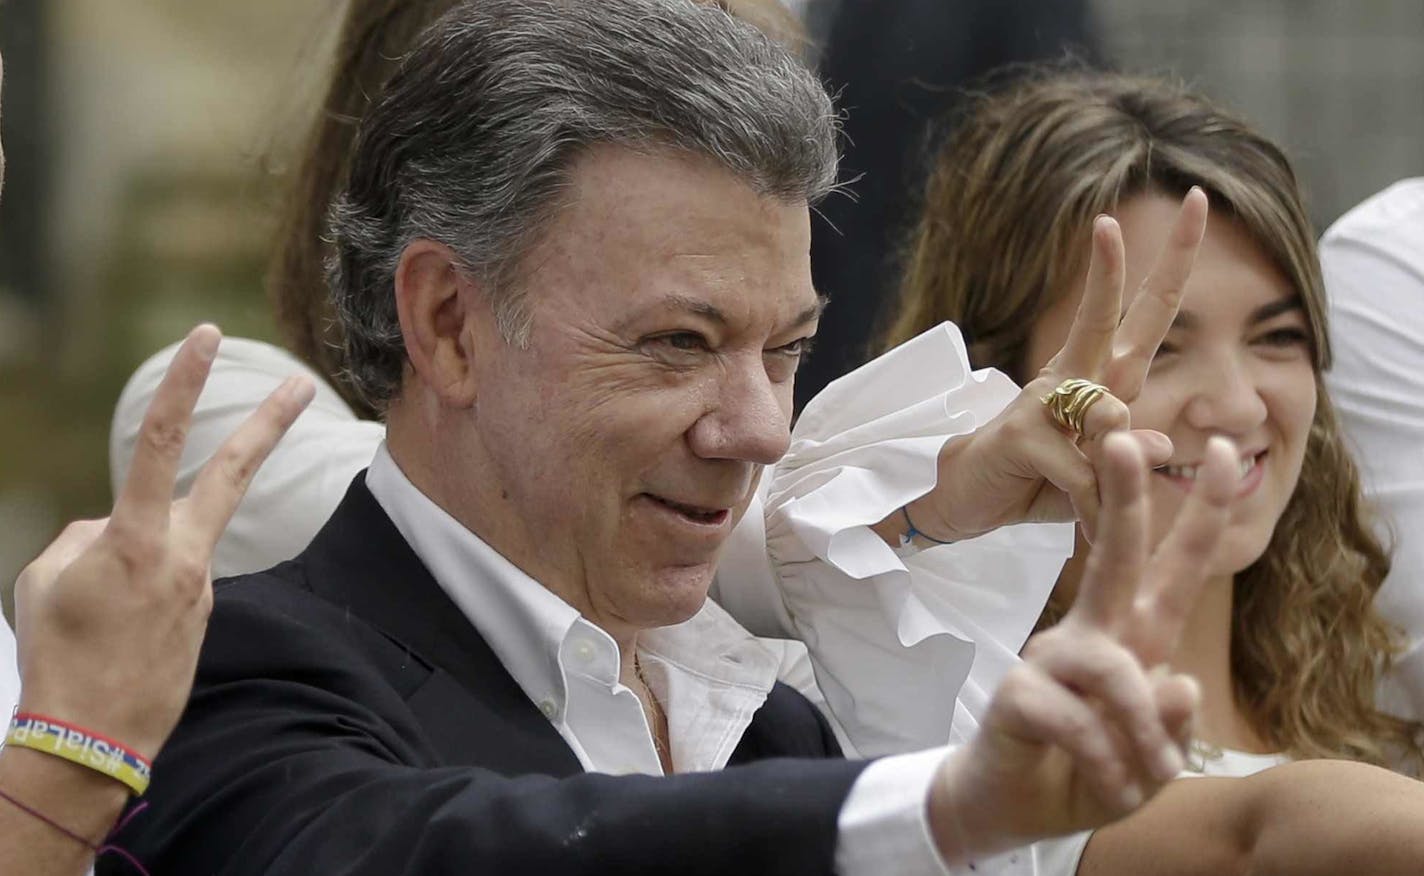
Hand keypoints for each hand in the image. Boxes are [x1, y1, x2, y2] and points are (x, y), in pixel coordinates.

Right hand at [12, 325, 313, 759]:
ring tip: (97, 625)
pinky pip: (163, 581)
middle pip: (233, 473)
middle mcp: (183, 555)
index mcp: (136, 538)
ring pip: (167, 541)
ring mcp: (201, 586)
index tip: (206, 336)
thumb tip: (116, 528)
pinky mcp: (202, 613)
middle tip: (304, 384)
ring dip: (128, 565)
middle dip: (268, 424)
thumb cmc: (58, 655)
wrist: (94, 739)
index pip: (160, 442)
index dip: (182, 383)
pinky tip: (115, 637)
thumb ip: (86, 536)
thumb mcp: (46, 580)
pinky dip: (134, 593)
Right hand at [904, 188, 1208, 542]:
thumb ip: (1129, 459)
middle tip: (1177, 202)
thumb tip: (1162, 445)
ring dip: (1116, 467)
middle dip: (1140, 262)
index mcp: (1099, 378)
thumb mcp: (1098, 474)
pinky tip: (1083, 517)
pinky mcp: (1023, 433)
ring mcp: (1043, 400)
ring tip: (1098, 504)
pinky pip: (1082, 467)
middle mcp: (1074, 376)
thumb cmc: (1036, 481)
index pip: (1143, 315)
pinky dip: (1091, 500)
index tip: (1195, 202)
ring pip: (1110, 409)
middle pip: (1116, 314)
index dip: (1170, 263)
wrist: (963, 500)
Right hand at [926, 431, 1237, 861]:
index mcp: (1132, 637)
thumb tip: (1178, 683)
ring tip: (1147, 777)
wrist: (1011, 808)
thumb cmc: (1086, 773)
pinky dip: (1104, 762)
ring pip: (1112, 669)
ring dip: (1140, 731)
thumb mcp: (1151, 762)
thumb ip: (1171, 725)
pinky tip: (1107, 784)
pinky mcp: (1016, 693)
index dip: (1203, 514)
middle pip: (1115, 556)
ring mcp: (1048, 658)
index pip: (1173, 568)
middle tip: (1123, 440)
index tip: (1230, 453)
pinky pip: (1077, 721)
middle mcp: (1091, 633)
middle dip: (1125, 497)